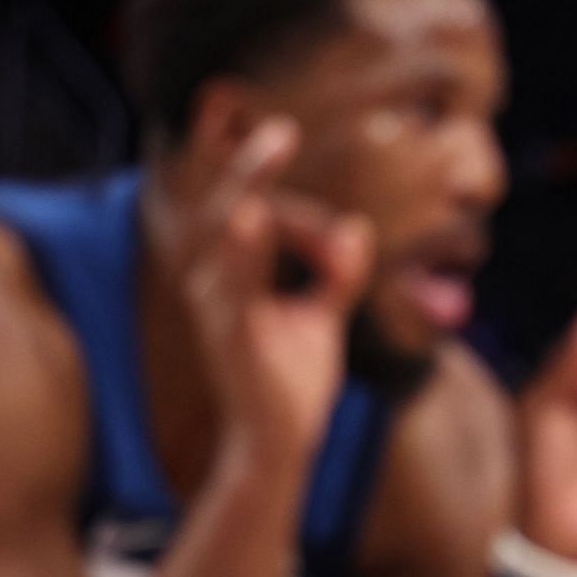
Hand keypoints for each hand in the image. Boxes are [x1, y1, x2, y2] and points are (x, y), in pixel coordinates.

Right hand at [183, 117, 373, 470]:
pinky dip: (244, 247)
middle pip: (226, 206)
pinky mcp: (234, 333)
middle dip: (251, 164)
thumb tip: (358, 228)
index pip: (265, 220)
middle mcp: (217, 284)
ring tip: (269, 146)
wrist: (278, 448)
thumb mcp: (321, 321)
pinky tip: (253, 216)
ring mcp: (221, 306)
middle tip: (281, 128)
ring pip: (228, 233)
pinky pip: (236, 283)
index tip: (349, 251)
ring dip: (250, 187)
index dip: (310, 223)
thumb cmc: (290, 387)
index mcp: (235, 277)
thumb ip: (339, 276)